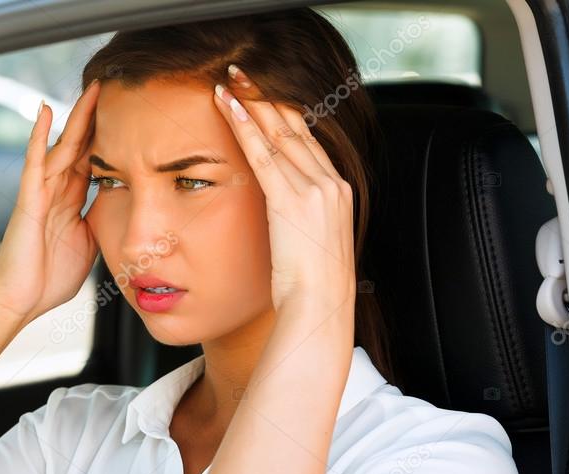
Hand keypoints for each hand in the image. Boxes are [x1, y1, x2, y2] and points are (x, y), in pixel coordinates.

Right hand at [0, 79, 101, 324]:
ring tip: (93, 89)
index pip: (94, 161)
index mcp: (72, 203)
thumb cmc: (49, 279)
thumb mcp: (89, 247)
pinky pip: (35, 162)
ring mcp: (41, 193)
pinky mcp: (28, 200)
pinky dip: (39, 136)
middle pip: (80, 146)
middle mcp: (56, 192)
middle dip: (97, 118)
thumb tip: (124, 215)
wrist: (22, 301)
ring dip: (77, 118)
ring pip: (62, 146)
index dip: (110, 138)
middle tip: (114, 87)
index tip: (130, 116)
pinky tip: (44, 111)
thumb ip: (101, 225)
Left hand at [212, 67, 354, 314]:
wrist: (321, 304)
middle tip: (244, 73)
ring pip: (278, 134)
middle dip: (268, 97)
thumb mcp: (313, 243)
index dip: (284, 114)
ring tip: (230, 82)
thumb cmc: (313, 285)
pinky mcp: (292, 201)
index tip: (265, 94)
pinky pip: (263, 155)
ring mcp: (314, 189)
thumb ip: (303, 218)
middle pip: (295, 127)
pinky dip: (245, 127)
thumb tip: (285, 215)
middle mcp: (331, 182)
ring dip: (252, 103)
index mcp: (338, 191)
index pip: (308, 141)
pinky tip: (230, 108)